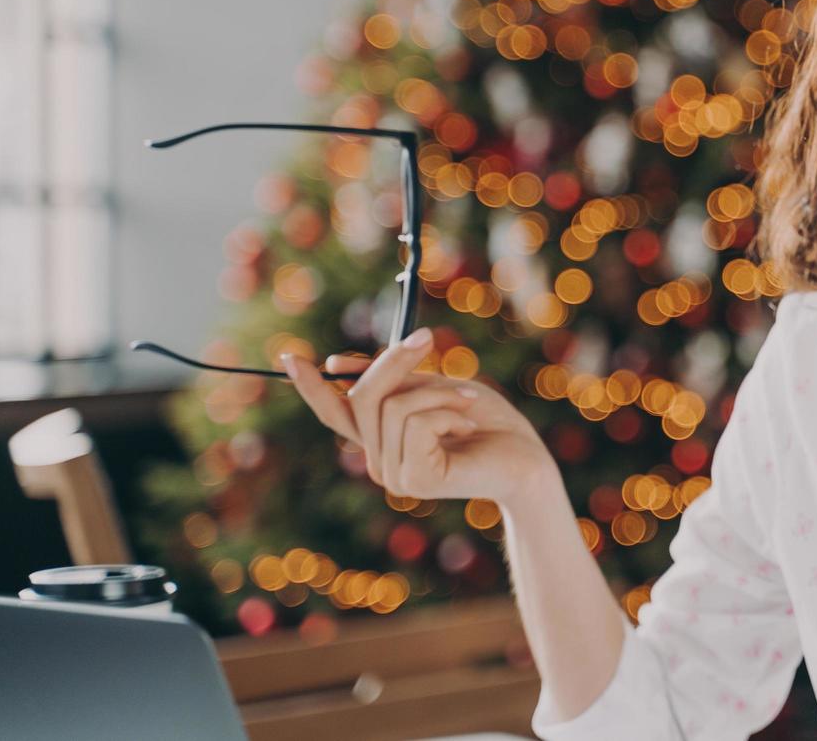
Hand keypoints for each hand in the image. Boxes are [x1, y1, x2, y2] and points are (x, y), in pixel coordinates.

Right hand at [282, 331, 554, 505]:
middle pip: (362, 397)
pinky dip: (445, 410)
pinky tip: (467, 425)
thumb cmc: (487, 422)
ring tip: (468, 402)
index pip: (337, 413)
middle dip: (394, 361)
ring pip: (390, 406)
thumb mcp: (434, 388)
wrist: (526, 458)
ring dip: (435, 391)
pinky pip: (413, 422)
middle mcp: (379, 462)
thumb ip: (393, 379)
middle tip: (427, 338)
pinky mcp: (413, 479)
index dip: (313, 387)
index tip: (290, 358)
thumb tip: (336, 365)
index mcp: (382, 440)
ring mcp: (394, 475)